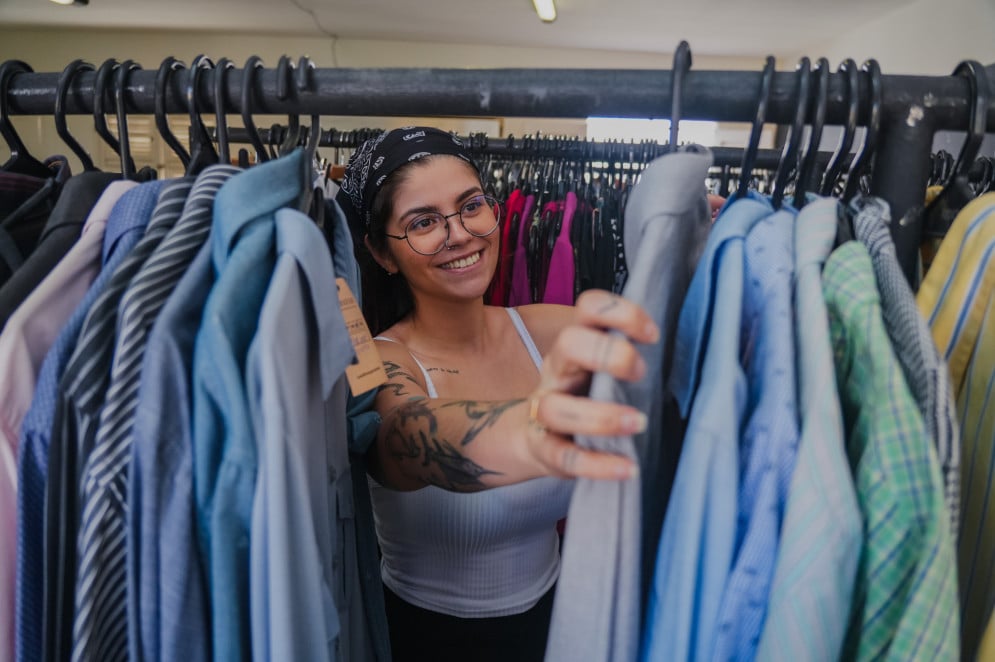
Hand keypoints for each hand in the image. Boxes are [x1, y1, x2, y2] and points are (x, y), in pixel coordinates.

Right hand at [524, 290, 658, 480]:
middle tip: (641, 374)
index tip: (653, 335)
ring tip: (638, 424)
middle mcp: (558, 371)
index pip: (588, 307)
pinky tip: (627, 468)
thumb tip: (697, 356)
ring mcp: (545, 410)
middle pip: (568, 343)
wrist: (540, 438)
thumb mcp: (607, 370)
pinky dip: (596, 464)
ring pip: (555, 408)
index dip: (620, 313)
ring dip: (601, 416)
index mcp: (578, 344)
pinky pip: (563, 457)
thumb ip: (635, 359)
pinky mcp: (544, 449)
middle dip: (608, 355)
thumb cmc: (590, 397)